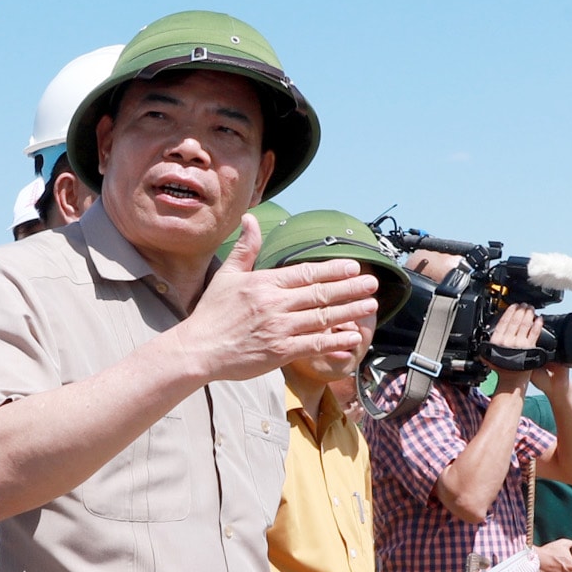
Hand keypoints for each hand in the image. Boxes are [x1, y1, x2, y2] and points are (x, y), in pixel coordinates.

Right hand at [178, 217, 375, 383]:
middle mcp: (276, 305)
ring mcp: (280, 329)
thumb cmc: (212, 314)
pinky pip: (315, 344)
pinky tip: (353, 337)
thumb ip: (246, 248)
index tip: (354, 266)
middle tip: (373, 283)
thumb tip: (250, 219)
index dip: (333, 270)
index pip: (306, 273)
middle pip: (321, 294)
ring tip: (370, 305)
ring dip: (350, 311)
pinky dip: (336, 341)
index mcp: (265, 284)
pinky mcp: (280, 352)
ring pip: (322, 318)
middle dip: (350, 288)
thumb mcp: (227, 275)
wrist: (199, 349)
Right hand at [488, 303, 544, 391]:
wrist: (511, 380)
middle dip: (520, 310)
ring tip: (530, 308)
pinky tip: (539, 319)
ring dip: (529, 314)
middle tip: (524, 305)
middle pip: (515, 321)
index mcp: (497, 341)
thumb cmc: (501, 369)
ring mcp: (519, 344)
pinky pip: (534, 333)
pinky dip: (537, 325)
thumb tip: (488, 332)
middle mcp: (508, 341)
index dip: (509, 312)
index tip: (513, 306)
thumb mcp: (488, 355)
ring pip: (525, 324)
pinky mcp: (530, 347)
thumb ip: (488, 344)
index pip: (503, 322)